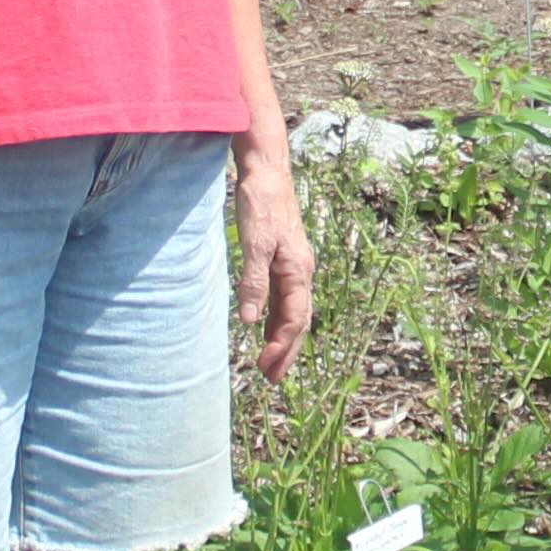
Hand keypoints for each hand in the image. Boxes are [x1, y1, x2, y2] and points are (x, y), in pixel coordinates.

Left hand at [232, 154, 318, 380]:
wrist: (268, 171)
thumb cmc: (261, 204)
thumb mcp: (254, 244)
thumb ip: (253, 282)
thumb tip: (249, 321)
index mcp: (298, 270)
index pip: (294, 319)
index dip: (281, 346)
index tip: (266, 367)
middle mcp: (301, 271)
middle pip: (299, 321)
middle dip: (287, 351)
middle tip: (273, 379)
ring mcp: (294, 266)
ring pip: (293, 311)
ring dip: (283, 338)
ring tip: (271, 363)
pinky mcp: (285, 259)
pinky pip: (285, 298)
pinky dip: (277, 319)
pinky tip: (265, 328)